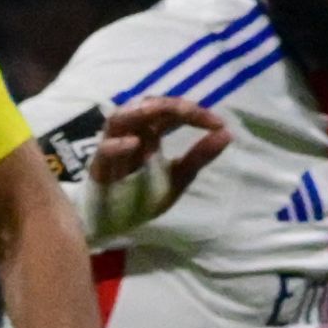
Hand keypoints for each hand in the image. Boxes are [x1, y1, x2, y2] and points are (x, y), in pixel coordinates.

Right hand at [88, 97, 231, 197]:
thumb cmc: (143, 196)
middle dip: (168, 105)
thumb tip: (227, 133)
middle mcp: (131, 134)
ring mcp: (113, 148)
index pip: (170, 112)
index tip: (217, 123)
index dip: (193, 112)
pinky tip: (133, 143)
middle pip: (145, 106)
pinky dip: (117, 145)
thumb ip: (199, 156)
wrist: (115, 222)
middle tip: (191, 111)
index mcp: (150, 133)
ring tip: (156, 109)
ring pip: (118, 119)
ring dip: (137, 112)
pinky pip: (104, 151)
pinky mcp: (99, 167)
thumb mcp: (178, 177)